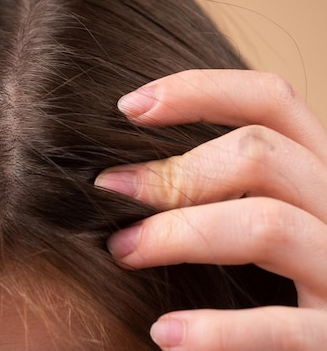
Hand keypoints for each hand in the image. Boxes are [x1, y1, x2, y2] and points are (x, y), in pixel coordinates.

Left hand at [96, 69, 326, 349]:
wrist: (314, 340)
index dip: (200, 90)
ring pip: (267, 224)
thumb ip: (219, 186)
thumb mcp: (259, 217)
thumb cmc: (275, 279)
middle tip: (109, 189)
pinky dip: (217, 330)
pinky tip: (165, 334)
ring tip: (122, 250)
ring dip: (178, 234)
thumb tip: (124, 170)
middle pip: (263, 155)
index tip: (128, 106)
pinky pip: (282, 328)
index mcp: (317, 174)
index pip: (271, 101)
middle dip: (175, 171)